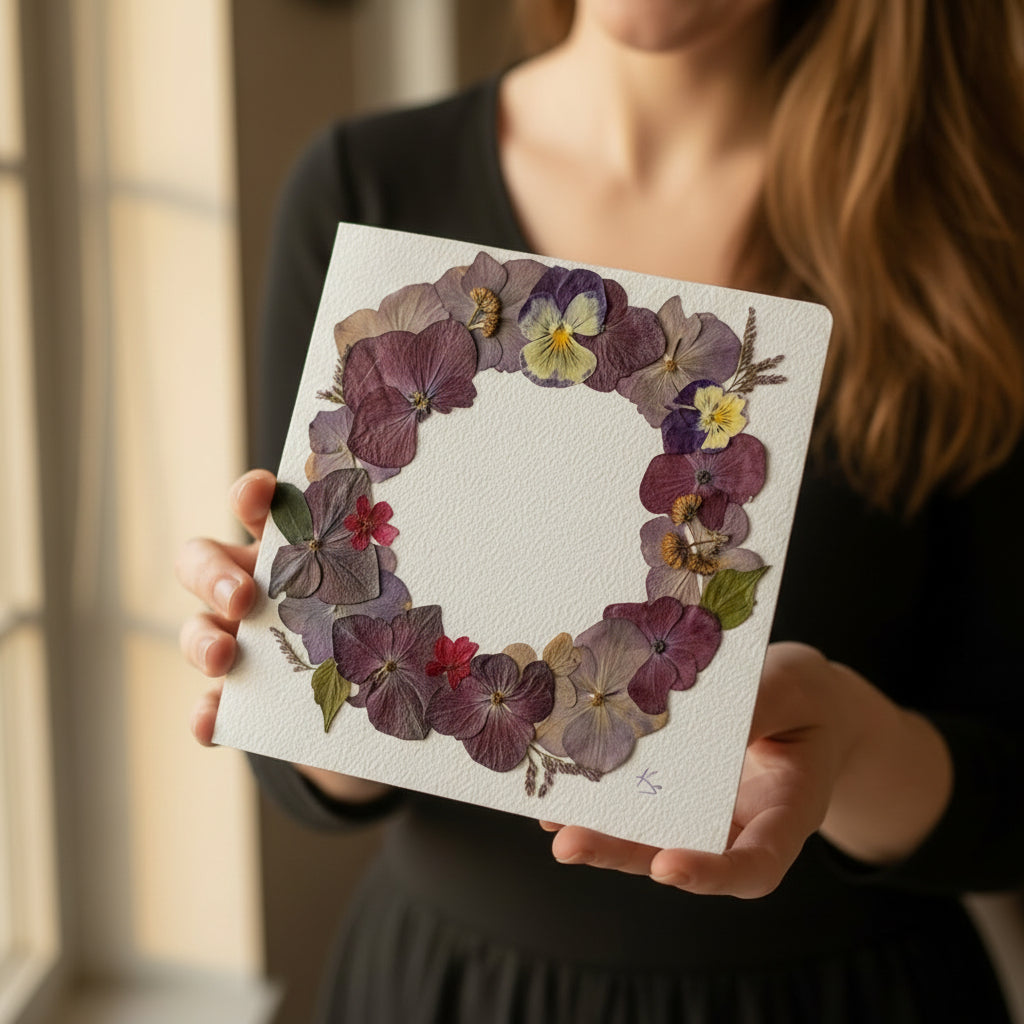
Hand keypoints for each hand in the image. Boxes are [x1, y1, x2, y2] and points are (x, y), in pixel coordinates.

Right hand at [176, 469, 390, 802]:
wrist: (383, 711)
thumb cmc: (392, 629)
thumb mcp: (399, 597)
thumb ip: (413, 575)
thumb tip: (481, 549)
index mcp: (295, 549)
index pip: (256, 508)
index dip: (251, 495)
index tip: (261, 492)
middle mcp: (257, 588)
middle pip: (204, 562)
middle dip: (215, 573)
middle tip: (243, 595)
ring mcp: (243, 643)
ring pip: (197, 630)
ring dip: (202, 640)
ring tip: (224, 657)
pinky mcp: (243, 700)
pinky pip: (210, 706)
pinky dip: (206, 713)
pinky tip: (209, 722)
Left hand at [541, 642, 951, 897]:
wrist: (800, 698)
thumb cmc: (808, 696)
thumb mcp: (795, 690)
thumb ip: (759, 707)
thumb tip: (703, 722)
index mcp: (787, 815)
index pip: (755, 866)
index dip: (712, 874)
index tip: (668, 866)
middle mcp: (739, 826)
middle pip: (682, 856)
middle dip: (623, 854)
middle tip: (572, 845)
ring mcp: (703, 812)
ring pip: (650, 835)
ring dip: (600, 832)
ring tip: (554, 823)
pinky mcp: (674, 788)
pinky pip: (638, 799)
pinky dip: (602, 796)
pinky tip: (564, 786)